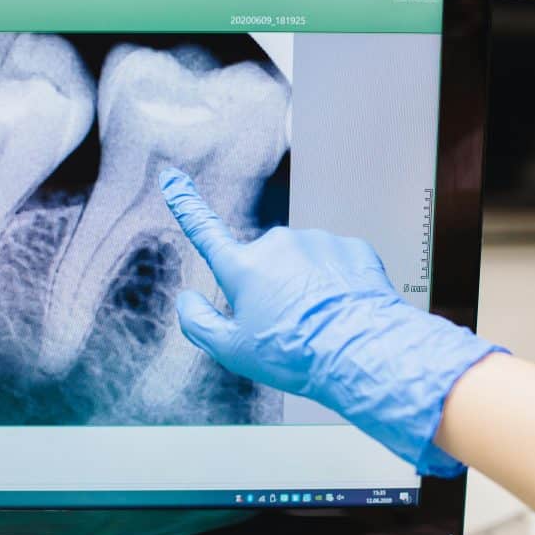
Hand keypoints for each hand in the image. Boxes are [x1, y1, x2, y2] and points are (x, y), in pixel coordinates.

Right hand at [159, 168, 505, 476]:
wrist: (363, 353)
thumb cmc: (293, 355)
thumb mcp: (232, 351)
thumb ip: (199, 323)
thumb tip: (186, 299)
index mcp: (243, 268)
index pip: (205, 231)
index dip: (185, 204)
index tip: (172, 178)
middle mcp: (277, 244)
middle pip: (264, 265)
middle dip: (272, 288)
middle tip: (288, 328)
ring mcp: (317, 242)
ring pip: (303, 263)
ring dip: (307, 286)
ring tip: (321, 325)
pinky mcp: (353, 248)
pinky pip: (336, 264)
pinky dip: (337, 284)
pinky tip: (345, 312)